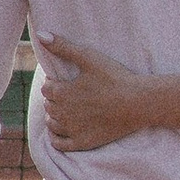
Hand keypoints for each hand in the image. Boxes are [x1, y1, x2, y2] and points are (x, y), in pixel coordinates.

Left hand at [34, 29, 154, 151]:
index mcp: (62, 93)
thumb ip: (63, 47)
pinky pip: (60, 144)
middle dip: (55, 99)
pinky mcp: (83, 142)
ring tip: (67, 109)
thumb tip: (41, 35)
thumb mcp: (89, 57)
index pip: (47, 89)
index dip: (54, 83)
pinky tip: (61, 131)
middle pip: (49, 105)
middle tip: (70, 93)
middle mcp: (64, 113)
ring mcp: (73, 130)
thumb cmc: (115, 77)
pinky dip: (56, 138)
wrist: (138, 102)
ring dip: (55, 116)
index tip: (66, 80)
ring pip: (52, 123)